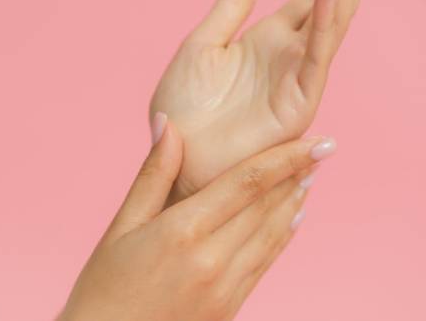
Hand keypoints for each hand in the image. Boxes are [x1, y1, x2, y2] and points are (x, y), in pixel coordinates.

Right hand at [58, 115, 336, 320]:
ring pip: (271, 234)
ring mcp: (225, 286)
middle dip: (296, 174)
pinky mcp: (229, 307)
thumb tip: (168, 123)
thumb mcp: (122, 227)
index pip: (247, 182)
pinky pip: (265, 263)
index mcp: (183, 231)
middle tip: (321, 149)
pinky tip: (292, 219)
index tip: (317, 141)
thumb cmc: (103, 287)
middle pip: (266, 206)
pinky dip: (282, 236)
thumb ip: (153, 174)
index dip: (286, 158)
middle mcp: (211, 258)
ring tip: (310, 177)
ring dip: (294, 202)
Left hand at [150, 0, 373, 201]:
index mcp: (269, 41)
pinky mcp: (297, 105)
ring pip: (331, 24)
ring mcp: (297, 79)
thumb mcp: (202, 45)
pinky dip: (324, 24)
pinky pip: (315, 59)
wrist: (173, 157)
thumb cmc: (183, 110)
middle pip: (329, 2)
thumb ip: (228, 10)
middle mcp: (290, 57)